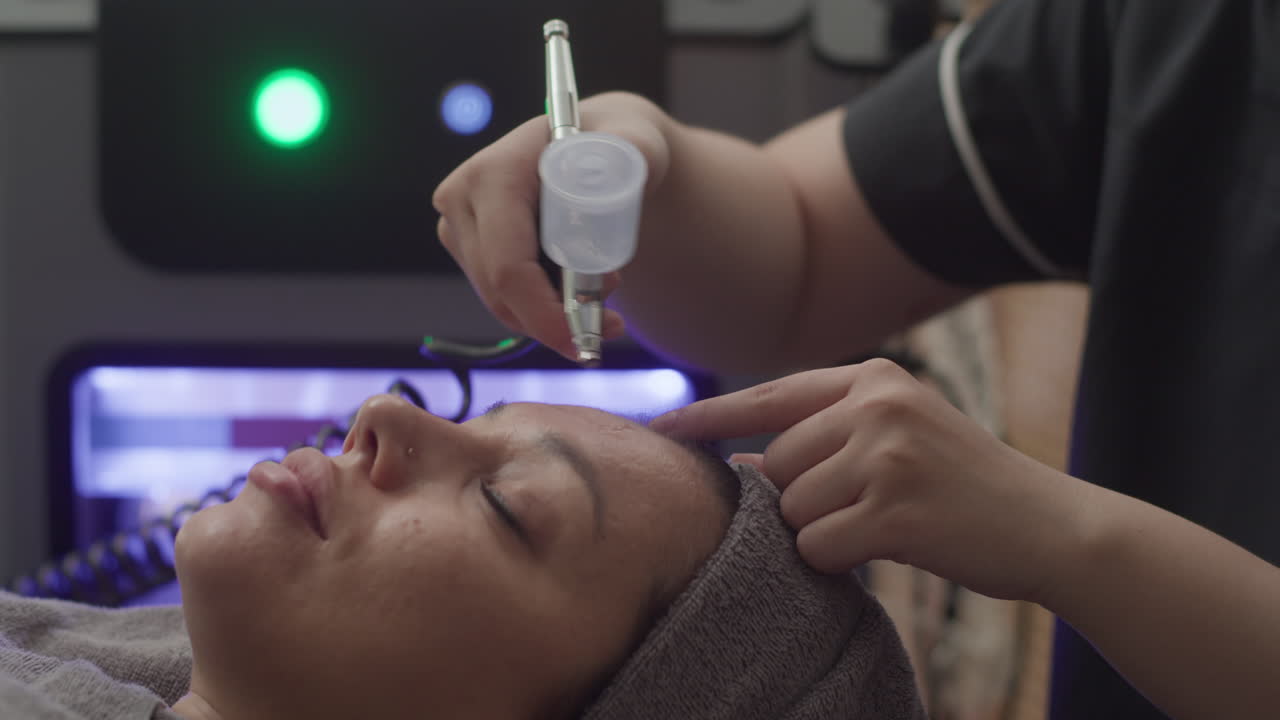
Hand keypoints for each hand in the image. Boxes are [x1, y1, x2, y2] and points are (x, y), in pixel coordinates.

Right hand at [432, 92, 672, 362]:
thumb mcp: (636, 141)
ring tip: (604, 288)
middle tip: (613, 324)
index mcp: (494, 173)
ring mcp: (459, 224)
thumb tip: (613, 176)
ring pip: (501, 301)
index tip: (587, 342)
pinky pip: (503, 295)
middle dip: (556, 320)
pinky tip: (578, 285)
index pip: (508, 265)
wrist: (596, 145)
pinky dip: (542, 305)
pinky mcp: (467, 246)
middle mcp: (462, 197)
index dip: (544, 314)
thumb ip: (633, 152)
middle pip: (500, 291)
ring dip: (553, 313)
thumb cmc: (617, 143)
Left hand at [652, 359, 1086, 602]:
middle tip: (862, 507)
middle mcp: (877, 406)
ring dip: (824, 530)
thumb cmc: (964, 485)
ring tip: (884, 523)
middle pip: (776, 462)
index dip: (710, 416)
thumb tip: (739, 463)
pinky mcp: (897, 513)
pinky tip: (891, 547)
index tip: (661, 429)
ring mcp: (888, 456)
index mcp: (874, 377)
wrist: (1050, 525)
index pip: (769, 395)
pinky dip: (840, 560)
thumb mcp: (898, 436)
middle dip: (799, 498)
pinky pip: (819, 547)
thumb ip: (824, 438)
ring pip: (793, 508)